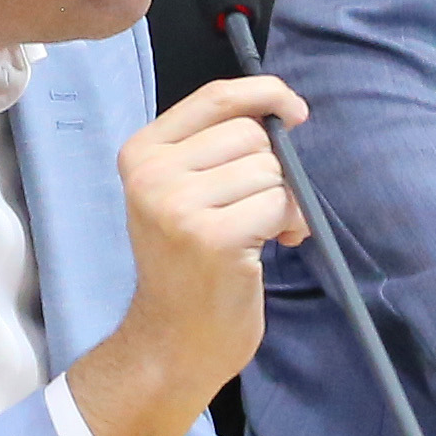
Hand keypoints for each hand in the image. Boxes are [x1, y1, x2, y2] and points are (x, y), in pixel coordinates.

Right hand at [69, 74, 307, 435]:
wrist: (173, 342)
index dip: (265, 94)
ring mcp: (178, 205)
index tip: (294, 111)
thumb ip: (214, 148)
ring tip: (261, 232)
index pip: (216, 96)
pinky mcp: (213, 236)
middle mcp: (152, 174)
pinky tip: (270, 247)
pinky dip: (287, 224)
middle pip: (250, 134)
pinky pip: (279, 203)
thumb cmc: (187, 266)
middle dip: (271, 170)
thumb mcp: (180, 194)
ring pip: (269, 169)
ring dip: (282, 202)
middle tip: (259, 209)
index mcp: (141, 153)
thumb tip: (282, 110)